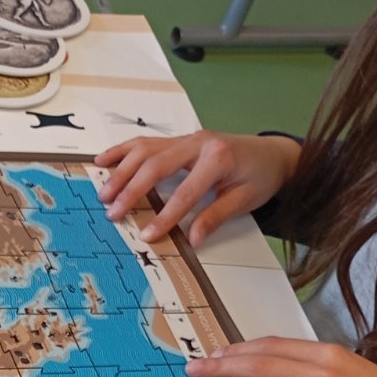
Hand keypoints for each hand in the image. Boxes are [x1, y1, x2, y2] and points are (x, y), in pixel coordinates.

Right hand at [93, 131, 299, 245]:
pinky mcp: (179, 140)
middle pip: (156, 165)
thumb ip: (216, 216)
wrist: (272, 153)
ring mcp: (186, 139)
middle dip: (132, 190)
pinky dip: (123, 151)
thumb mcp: (245, 199)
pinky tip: (104, 160)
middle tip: (113, 213)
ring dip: (121, 171)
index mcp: (218, 158)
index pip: (185, 192)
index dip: (165, 215)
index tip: (147, 235)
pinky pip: (146, 142)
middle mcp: (198, 143)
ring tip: (104, 193)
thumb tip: (192, 238)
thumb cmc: (261, 176)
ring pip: (145, 150)